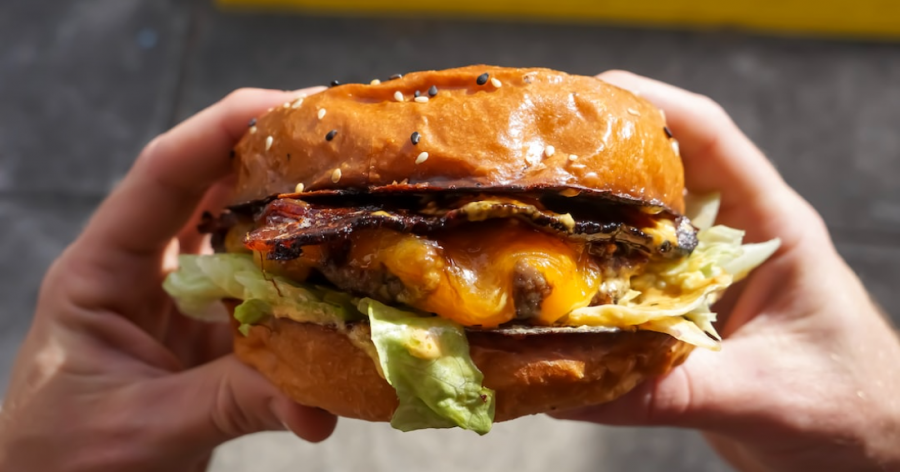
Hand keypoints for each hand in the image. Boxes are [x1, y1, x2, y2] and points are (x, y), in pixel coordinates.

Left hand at [0, 88, 336, 470]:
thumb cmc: (62, 464)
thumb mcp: (144, 428)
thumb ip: (232, 402)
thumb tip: (321, 403)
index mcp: (100, 271)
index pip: (162, 176)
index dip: (223, 131)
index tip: (290, 107)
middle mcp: (141, 271)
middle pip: (209, 191)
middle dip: (274, 163)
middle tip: (343, 149)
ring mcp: (177, 302)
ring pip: (242, 240)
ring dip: (295, 227)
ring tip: (356, 208)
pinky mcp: (206, 336)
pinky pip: (261, 301)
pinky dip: (301, 300)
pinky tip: (341, 304)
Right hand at [553, 71, 899, 471]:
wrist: (871, 450)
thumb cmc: (851, 410)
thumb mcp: (761, 395)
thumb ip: (670, 390)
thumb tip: (573, 384)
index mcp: (773, 229)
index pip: (713, 140)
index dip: (653, 105)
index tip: (590, 95)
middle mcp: (736, 243)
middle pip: (664, 175)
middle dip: (603, 162)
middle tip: (537, 160)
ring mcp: (710, 279)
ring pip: (642, 232)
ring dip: (593, 226)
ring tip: (529, 220)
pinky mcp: (692, 317)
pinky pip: (634, 287)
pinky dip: (596, 285)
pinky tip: (555, 294)